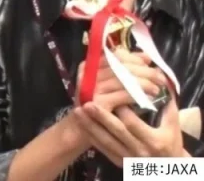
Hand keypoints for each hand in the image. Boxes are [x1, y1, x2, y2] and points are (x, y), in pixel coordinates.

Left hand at [71, 98, 185, 165]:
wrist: (167, 167)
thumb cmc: (170, 142)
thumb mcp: (173, 125)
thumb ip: (167, 105)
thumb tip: (161, 83)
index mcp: (154, 140)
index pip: (133, 123)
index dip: (122, 110)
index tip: (111, 95)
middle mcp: (139, 150)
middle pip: (117, 131)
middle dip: (101, 117)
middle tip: (87, 103)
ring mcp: (128, 157)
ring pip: (105, 141)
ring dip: (90, 126)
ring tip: (77, 111)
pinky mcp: (118, 162)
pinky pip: (102, 148)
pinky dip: (91, 136)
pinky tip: (81, 124)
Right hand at [76, 48, 167, 111]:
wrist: (83, 129)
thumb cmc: (100, 105)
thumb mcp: (108, 84)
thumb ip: (123, 70)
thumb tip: (146, 58)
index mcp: (89, 66)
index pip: (115, 56)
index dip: (135, 58)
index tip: (148, 63)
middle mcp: (87, 75)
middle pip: (121, 66)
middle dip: (144, 71)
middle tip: (160, 78)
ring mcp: (92, 89)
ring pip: (123, 80)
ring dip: (144, 83)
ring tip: (157, 89)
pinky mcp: (99, 104)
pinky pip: (123, 95)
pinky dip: (139, 96)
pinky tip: (150, 99)